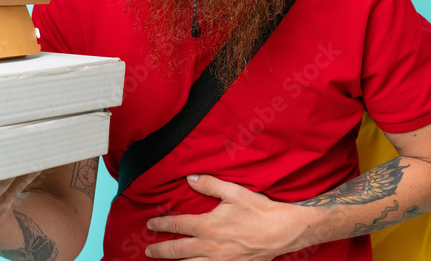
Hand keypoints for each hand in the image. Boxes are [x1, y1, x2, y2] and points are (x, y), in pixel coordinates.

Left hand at [144, 175, 313, 259]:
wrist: (282, 231)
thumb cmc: (259, 210)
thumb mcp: (234, 192)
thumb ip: (210, 184)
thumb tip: (190, 178)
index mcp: (208, 226)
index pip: (177, 225)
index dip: (160, 225)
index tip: (149, 224)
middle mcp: (210, 246)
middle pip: (177, 250)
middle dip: (159, 250)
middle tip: (147, 251)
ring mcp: (219, 260)